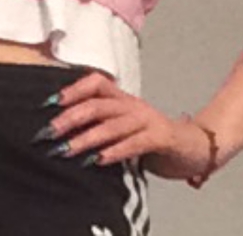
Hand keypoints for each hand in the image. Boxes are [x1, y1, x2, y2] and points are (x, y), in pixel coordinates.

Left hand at [33, 70, 210, 178]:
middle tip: (49, 132)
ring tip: (66, 150)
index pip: (94, 82)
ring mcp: (147, 119)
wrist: (194, 146)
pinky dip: (114, 151)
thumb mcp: (122, 124)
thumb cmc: (149, 136)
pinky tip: (98, 160)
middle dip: (70, 118)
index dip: (71, 90)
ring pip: (111, 125)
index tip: (47, 103)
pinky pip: (134, 143)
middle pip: (96, 105)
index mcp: (121, 97)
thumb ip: (99, 122)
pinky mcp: (161, 138)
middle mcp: (131, 104)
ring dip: (85, 138)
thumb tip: (61, 129)